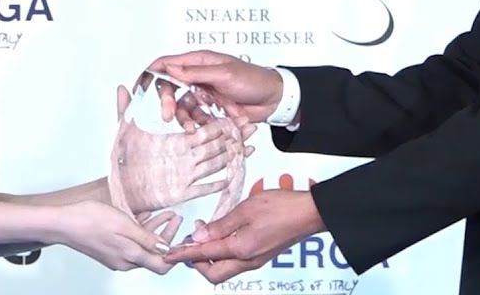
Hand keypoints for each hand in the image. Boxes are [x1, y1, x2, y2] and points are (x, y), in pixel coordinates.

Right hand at [54, 200, 179, 273]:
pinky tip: (146, 216)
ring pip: (143, 246)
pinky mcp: (109, 249)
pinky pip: (131, 242)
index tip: (183, 236)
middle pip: (153, 254)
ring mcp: (116, 256)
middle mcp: (124, 261)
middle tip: (176, 218)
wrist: (63, 223)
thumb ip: (147, 238)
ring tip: (166, 214)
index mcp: (130, 257)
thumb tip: (166, 249)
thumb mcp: (124, 225)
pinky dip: (141, 230)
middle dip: (168, 236)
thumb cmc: (90, 221)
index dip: (175, 252)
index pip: (161, 264)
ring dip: (156, 231)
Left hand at [111, 85, 253, 214]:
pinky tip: (233, 175)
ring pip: (215, 161)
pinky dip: (220, 181)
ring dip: (232, 154)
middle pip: (214, 142)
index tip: (234, 111)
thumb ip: (125, 109)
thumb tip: (121, 87)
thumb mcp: (123, 132)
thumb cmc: (123, 163)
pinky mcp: (184, 191)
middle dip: (233, 134)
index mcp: (175, 141)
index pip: (201, 126)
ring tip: (250, 146)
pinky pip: (205, 186)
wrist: (120, 191)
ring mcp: (186, 173)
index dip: (218, 120)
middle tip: (249, 124)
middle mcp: (184, 156)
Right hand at [144, 50, 284, 124]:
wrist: (274, 99)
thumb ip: (196, 73)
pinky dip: (198, 124)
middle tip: (166, 115)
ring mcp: (203, 94)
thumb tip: (170, 69)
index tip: (140, 87)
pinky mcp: (210, 110)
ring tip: (191, 128)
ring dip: (184, 117)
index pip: (166, 63)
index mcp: (198, 62)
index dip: (151, 74)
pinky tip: (203, 129)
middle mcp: (197, 77)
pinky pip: (196, 118)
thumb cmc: (253, 79)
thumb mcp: (224, 73)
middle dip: (167, 102)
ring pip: (182, 107)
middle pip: (170, 88)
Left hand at [163, 189, 325, 282]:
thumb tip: (199, 236)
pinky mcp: (261, 255)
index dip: (184, 254)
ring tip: (205, 236)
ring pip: (225, 270)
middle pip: (213, 273)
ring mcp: (256, 260)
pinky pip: (236, 262)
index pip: (204, 255)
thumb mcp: (246, 209)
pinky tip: (222, 237)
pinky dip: (223, 254)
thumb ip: (221, 225)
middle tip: (188, 244)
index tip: (169, 254)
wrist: (309, 213)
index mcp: (241, 249)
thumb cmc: (282, 207)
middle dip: (196, 262)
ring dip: (210, 258)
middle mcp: (248, 260)